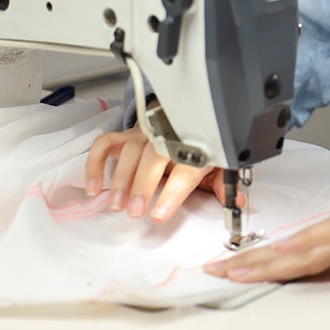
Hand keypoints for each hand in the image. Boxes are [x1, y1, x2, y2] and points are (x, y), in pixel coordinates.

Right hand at [85, 126, 239, 221]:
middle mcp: (165, 139)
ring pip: (129, 151)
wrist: (185, 115)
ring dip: (120, 178)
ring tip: (116, 204)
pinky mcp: (125, 136)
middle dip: (142, 185)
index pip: (185, 169)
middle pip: (152, 157)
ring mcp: (143, 136)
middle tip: (135, 210)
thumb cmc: (197, 146)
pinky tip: (94, 186)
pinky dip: (96, 163)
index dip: (172, 192)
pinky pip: (106, 144)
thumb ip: (223, 185)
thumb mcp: (215, 164)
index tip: (159, 214)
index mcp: (193, 148)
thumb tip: (236, 203)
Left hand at [204, 151, 329, 282]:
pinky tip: (276, 261)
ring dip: (260, 262)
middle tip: (214, 269)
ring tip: (229, 272)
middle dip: (249, 260)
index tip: (242, 264)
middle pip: (287, 245)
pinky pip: (324, 246)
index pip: (300, 243)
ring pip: (296, 247)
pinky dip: (296, 255)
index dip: (268, 255)